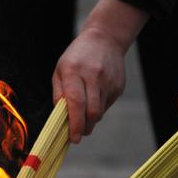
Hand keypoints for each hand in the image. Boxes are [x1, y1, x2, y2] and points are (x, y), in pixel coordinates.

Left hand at [52, 0, 148, 142]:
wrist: (104, 39)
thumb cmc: (76, 57)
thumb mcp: (60, 70)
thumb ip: (59, 93)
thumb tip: (60, 117)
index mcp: (74, 71)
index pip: (76, 102)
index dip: (75, 123)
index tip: (73, 138)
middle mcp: (93, 76)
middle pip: (91, 111)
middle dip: (84, 127)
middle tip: (78, 134)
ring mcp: (108, 81)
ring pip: (100, 111)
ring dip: (91, 120)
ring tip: (83, 114)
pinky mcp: (118, 86)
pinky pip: (107, 106)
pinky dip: (98, 109)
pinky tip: (94, 98)